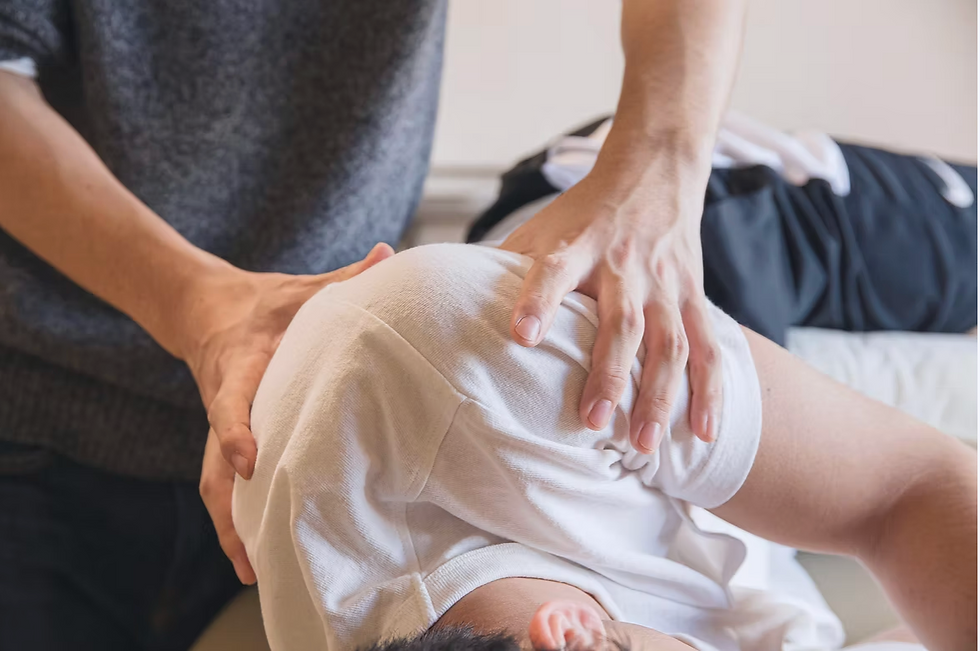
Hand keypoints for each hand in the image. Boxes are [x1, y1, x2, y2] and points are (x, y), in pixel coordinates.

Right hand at [185, 243, 393, 582]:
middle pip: (213, 463)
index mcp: (240, 365)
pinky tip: (255, 549)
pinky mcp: (224, 439)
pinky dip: (236, 517)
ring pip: (213, 483)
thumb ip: (342, 278)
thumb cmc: (264, 302)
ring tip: (252, 570)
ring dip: (229, 526)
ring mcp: (219, 426)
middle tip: (251, 551)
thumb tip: (387, 254)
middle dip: (229, 508)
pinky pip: (223, 483)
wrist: (206, 308)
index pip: (230, 400)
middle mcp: (224, 402)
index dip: (233, 431)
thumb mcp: (301, 288)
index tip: (247, 462)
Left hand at [500, 163, 719, 454]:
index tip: (521, 335)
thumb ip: (504, 269)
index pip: (553, 271)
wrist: (653, 171)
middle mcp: (624, 265)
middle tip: (590, 421)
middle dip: (608, 374)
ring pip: (668, 344)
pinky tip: (703, 434)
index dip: (538, 301)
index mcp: (577, 245)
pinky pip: (707, 348)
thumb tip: (448, 309)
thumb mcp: (540, 228)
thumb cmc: (583, 213)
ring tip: (641, 445)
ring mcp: (664, 284)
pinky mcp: (693, 296)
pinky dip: (709, 392)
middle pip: (621, 323)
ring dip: (658, 396)